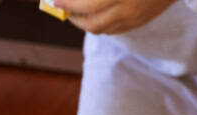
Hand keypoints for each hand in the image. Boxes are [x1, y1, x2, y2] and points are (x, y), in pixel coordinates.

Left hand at [55, 0, 175, 33]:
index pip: (87, 6)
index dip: (67, 5)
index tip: (55, 1)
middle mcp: (127, 10)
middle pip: (93, 25)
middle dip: (74, 18)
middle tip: (64, 8)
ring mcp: (135, 19)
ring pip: (103, 30)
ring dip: (86, 23)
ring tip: (79, 11)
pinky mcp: (140, 22)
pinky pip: (115, 30)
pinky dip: (101, 24)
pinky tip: (96, 13)